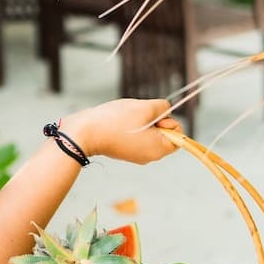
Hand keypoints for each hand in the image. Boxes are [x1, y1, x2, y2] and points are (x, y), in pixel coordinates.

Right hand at [62, 98, 181, 165]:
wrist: (84, 133)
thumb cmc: (115, 121)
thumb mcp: (145, 107)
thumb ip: (163, 107)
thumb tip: (165, 110)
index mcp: (159, 149)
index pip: (179, 135)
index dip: (168, 121)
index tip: (152, 117)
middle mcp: (150, 156)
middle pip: (163, 133)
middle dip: (154, 120)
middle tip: (138, 115)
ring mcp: (136, 155)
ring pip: (148, 132)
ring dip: (141, 121)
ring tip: (126, 118)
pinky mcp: (124, 150)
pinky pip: (136, 136)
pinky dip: (130, 126)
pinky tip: (118, 122)